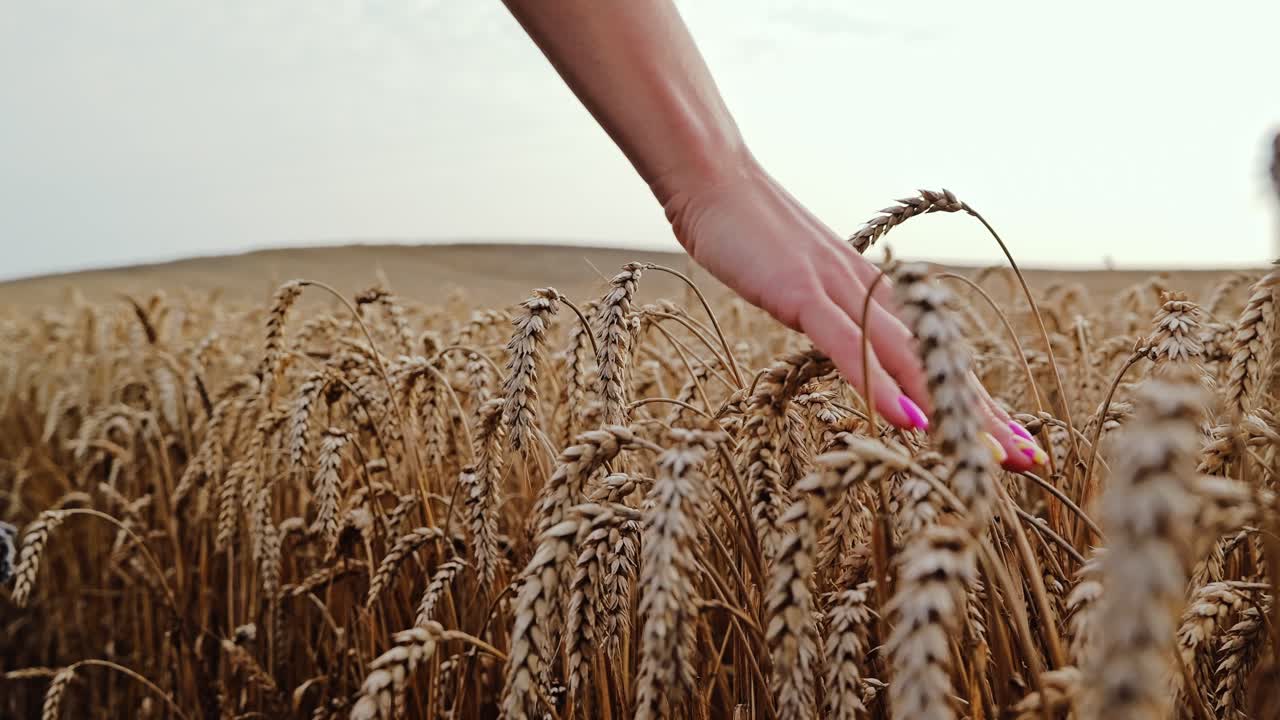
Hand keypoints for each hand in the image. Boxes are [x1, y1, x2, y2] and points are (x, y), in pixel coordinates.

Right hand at [657, 154, 1045, 470]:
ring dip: (951, 409)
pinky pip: (848, 347)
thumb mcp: (796, 282)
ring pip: (907, 359)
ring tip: (988, 454)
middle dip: (983, 416)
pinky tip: (909, 423)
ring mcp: (838, 291)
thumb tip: (845, 343)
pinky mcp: (801, 293)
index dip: (973, 399)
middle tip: (1028, 459)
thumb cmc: (748, 231)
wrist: (715, 177)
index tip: (1009, 439)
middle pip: (936, 362)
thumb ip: (826, 312)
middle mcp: (869, 292)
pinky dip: (880, 386)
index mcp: (869, 293)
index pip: (932, 354)